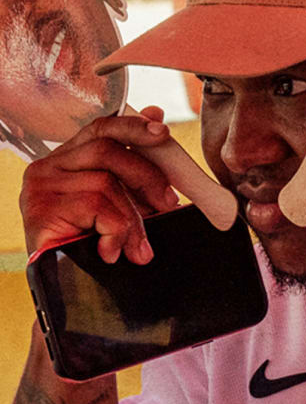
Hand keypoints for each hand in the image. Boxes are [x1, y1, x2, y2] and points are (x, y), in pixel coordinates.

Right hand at [19, 108, 181, 262]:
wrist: (65, 285)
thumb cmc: (93, 241)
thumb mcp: (120, 201)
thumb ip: (134, 166)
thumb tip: (156, 118)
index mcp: (68, 160)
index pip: (100, 129)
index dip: (134, 127)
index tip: (163, 133)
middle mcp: (48, 167)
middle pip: (107, 150)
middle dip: (146, 176)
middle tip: (167, 203)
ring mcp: (40, 187)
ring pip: (104, 183)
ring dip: (132, 218)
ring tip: (137, 246)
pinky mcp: (40, 210)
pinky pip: (95, 207)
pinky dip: (115, 231)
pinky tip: (111, 250)